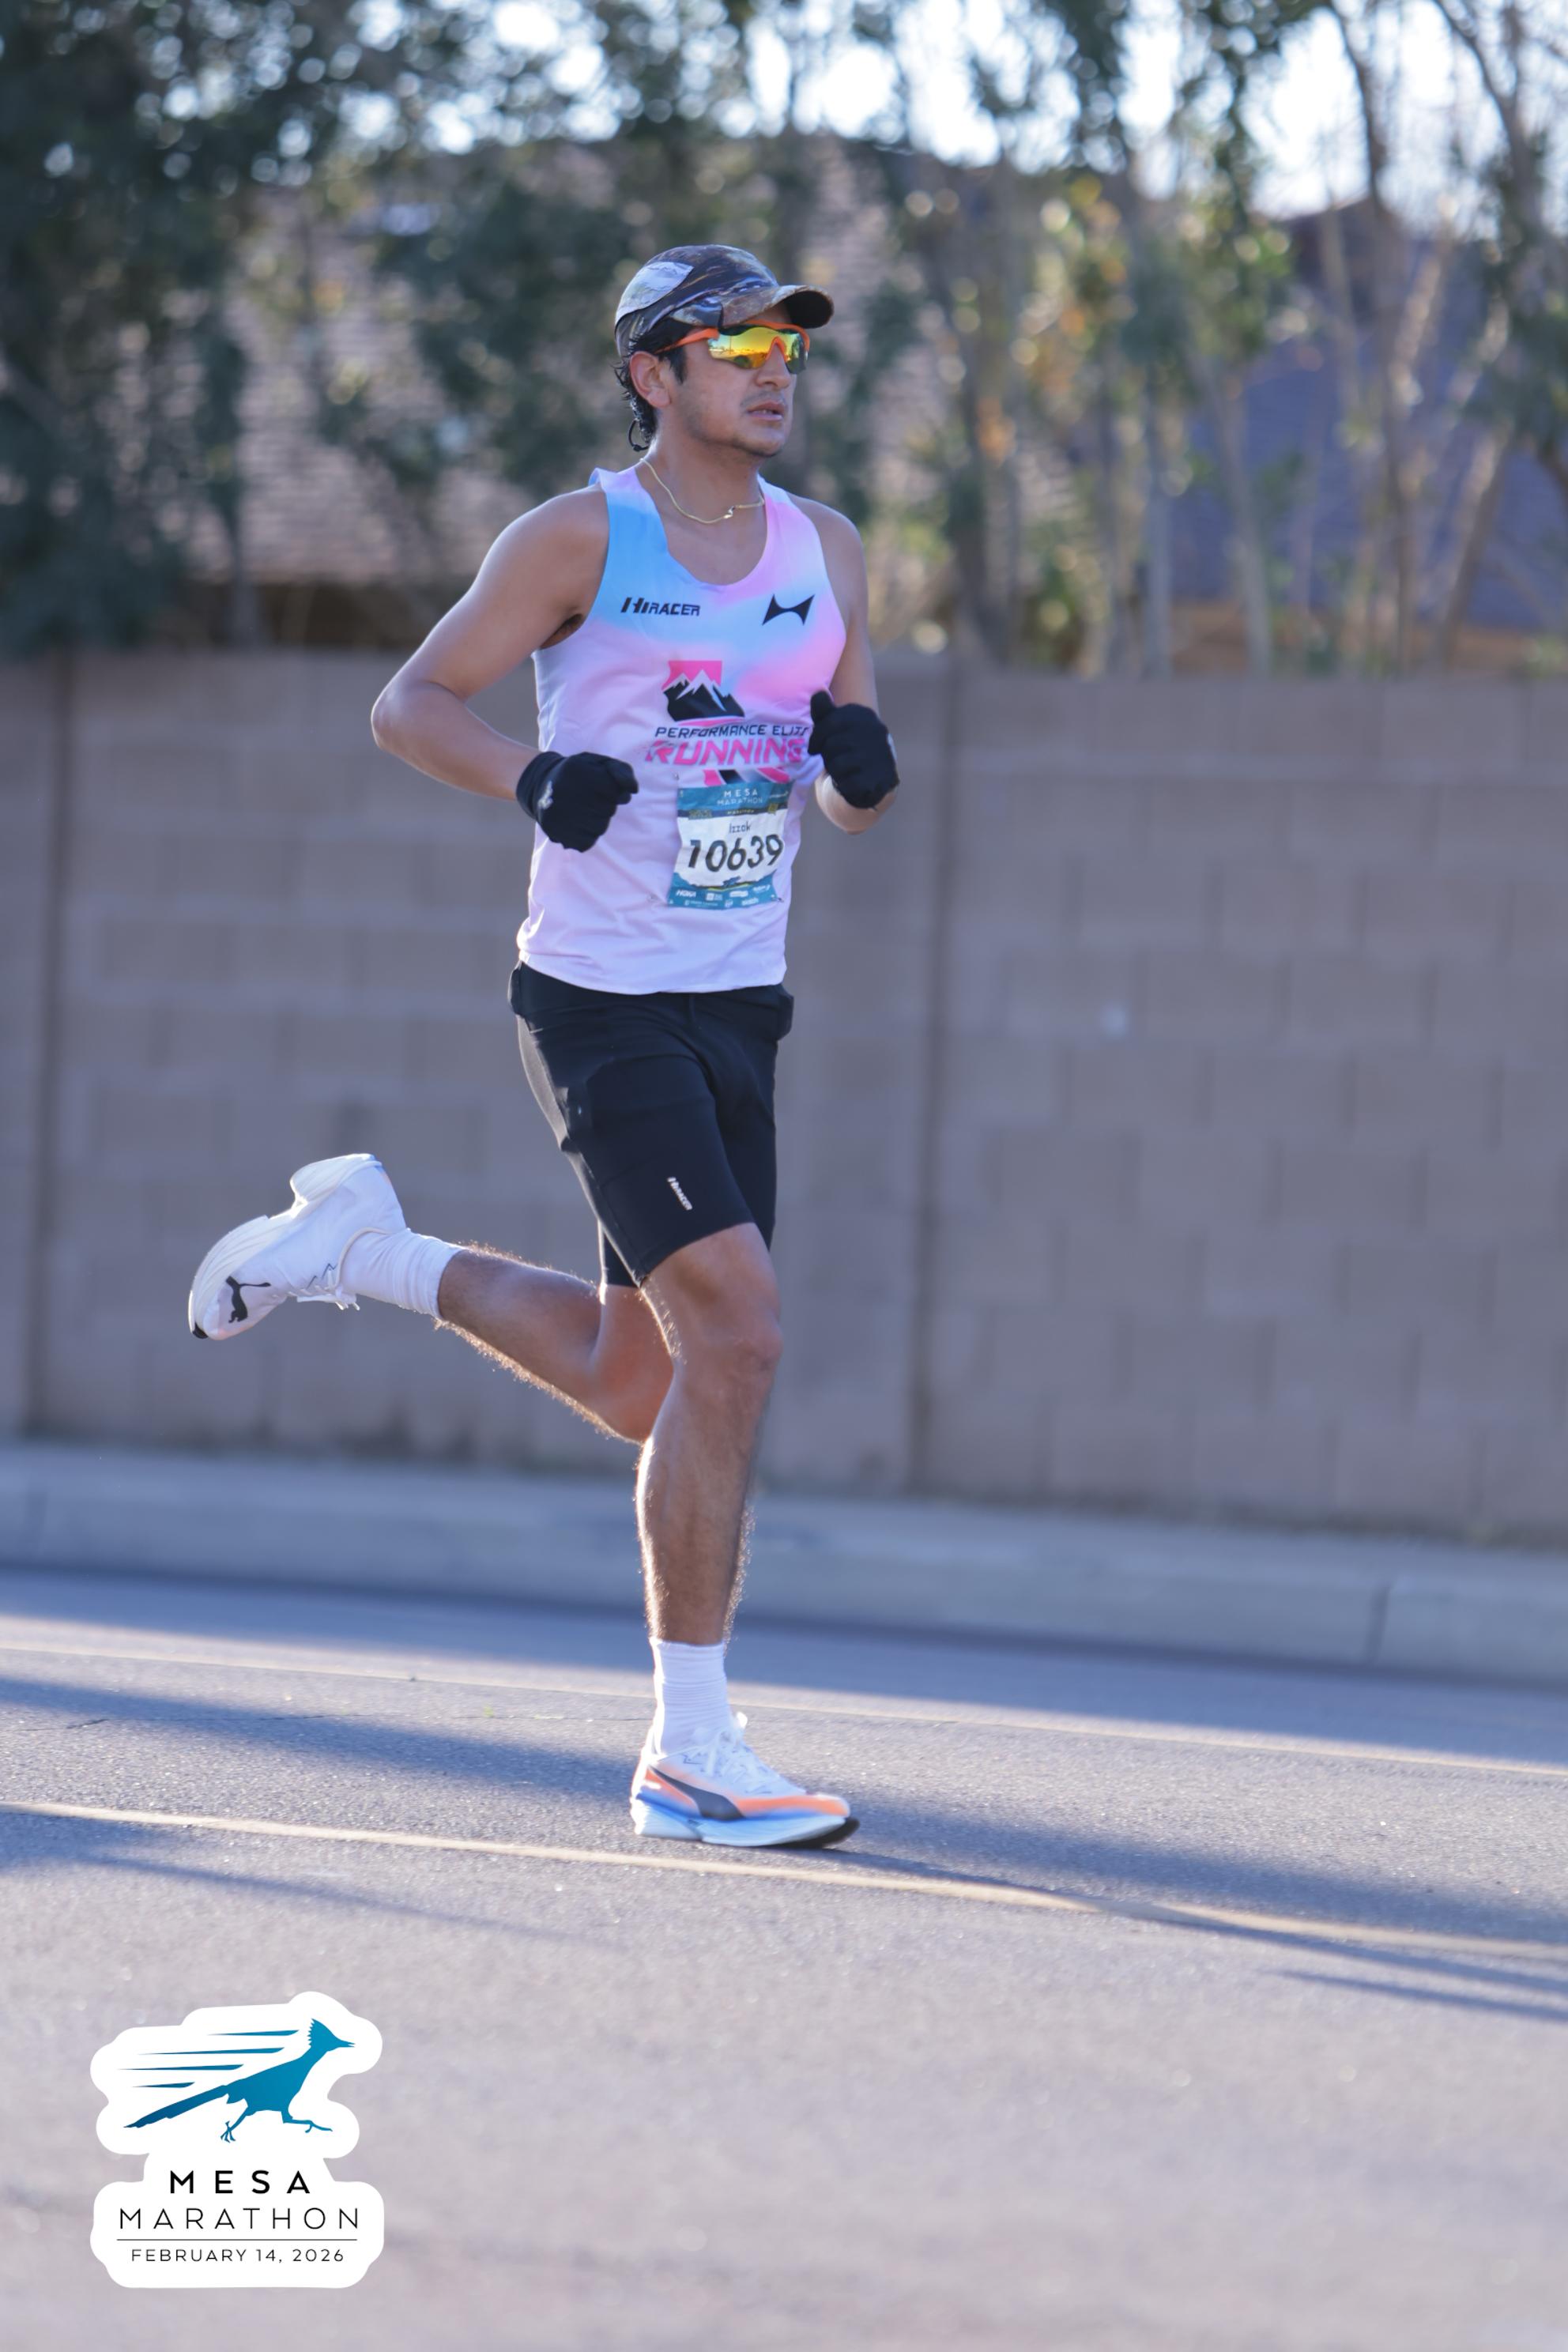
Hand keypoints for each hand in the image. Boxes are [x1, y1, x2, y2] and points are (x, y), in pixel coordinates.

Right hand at [516, 749, 636, 850]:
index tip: (599, 785)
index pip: (614, 791)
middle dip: (605, 805)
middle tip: (588, 796)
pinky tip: (577, 822)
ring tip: (581, 808)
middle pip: (608, 810)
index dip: (612, 790)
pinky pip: (588, 841)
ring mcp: (560, 814)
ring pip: (600, 827)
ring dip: (597, 820)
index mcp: (579, 771)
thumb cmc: (579, 774)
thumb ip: (621, 771)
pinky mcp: (556, 831)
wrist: (542, 784)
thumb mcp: (599, 763)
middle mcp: (567, 792)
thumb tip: (633, 790)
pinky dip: (587, 834)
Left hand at [807, 691, 898, 810]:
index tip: (813, 748)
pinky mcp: (880, 777)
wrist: (876, 776)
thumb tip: (817, 693)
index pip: (830, 722)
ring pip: (838, 764)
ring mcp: (879, 754)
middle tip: (832, 760)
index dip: (816, 737)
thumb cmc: (849, 747)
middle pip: (832, 744)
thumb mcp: (837, 727)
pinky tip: (849, 781)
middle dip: (826, 755)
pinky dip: (843, 784)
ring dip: (834, 770)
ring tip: (842, 770)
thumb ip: (825, 712)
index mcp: (864, 715)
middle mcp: (875, 730)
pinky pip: (848, 783)